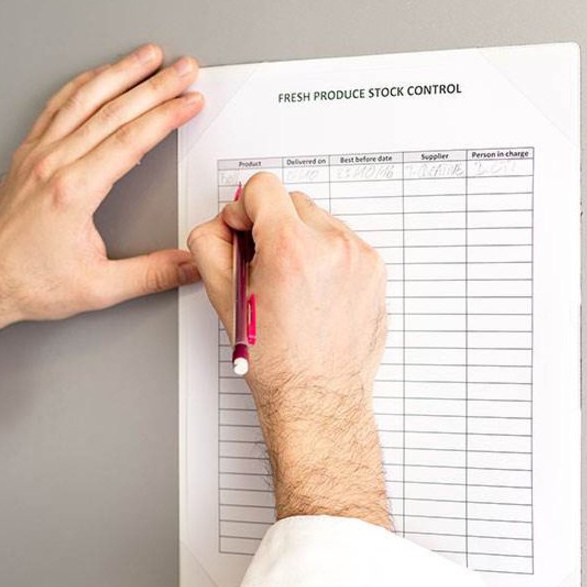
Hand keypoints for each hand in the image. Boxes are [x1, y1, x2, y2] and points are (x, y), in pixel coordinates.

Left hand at [0, 44, 203, 323]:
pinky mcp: (26, 155)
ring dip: (119, 72)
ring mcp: (36, 155)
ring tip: (147, 56)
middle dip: (155, 85)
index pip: (130, 139)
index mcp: (73, 192)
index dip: (165, 116)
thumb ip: (150, 275)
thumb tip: (189, 265)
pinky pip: (56, 107)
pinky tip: (98, 76)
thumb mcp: (99, 288)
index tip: (190, 101)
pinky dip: (82, 85)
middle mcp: (53, 164)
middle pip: (113, 110)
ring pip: (83, 98)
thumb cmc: (31, 283)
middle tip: (183, 69)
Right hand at [187, 173, 390, 527]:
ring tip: (291, 286)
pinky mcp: (375, 271)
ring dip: (300, 241)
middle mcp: (332, 246)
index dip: (243, 209)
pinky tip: (313, 293)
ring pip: (318, 221)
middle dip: (272, 226)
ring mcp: (359, 258)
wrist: (317, 400)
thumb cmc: (275, 363)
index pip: (262, 187)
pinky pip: (343, 243)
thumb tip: (220, 224)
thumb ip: (211, 246)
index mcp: (291, 250)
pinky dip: (325, 258)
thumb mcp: (224, 300)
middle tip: (263, 268)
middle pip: (291, 201)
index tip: (242, 231)